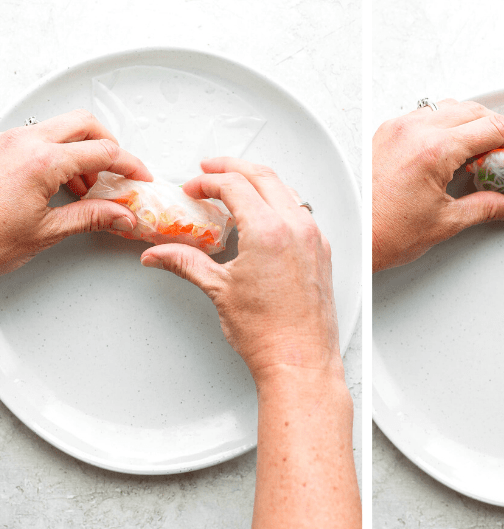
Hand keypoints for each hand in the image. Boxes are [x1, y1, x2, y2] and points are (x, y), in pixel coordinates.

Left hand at [0, 109, 152, 273]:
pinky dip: (60, 152)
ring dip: (82, 148)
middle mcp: (26, 142)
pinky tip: (60, 182)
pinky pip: (41, 136)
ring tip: (86, 185)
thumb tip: (119, 215)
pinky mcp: (1, 147)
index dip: (129, 165)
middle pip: (86, 124)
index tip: (138, 178)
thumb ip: (90, 217)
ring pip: (62, 126)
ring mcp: (10, 141)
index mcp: (42, 161)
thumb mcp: (43, 233)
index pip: (103, 152)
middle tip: (117, 172)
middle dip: (108, 145)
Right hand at [140, 157, 340, 387]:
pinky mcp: (321, 249)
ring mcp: (312, 236)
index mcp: (268, 230)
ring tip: (235, 187)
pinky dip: (278, 200)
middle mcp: (295, 226)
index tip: (192, 188)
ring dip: (258, 181)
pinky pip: (300, 209)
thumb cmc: (266, 333)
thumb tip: (157, 254)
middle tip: (210, 169)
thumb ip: (185, 262)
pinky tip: (263, 213)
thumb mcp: (218, 290)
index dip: (208, 182)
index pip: (234, 186)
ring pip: (285, 189)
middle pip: (262, 176)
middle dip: (232, 167)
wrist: (300, 361)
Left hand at [372, 100, 503, 270]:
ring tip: (488, 146)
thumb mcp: (445, 222)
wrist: (350, 235)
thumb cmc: (386, 232)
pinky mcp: (386, 131)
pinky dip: (447, 122)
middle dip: (501, 126)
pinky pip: (426, 114)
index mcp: (433, 149)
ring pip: (449, 108)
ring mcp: (398, 127)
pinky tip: (455, 144)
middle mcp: (415, 130)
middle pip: (474, 111)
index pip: (492, 128)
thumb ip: (485, 207)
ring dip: (474, 120)